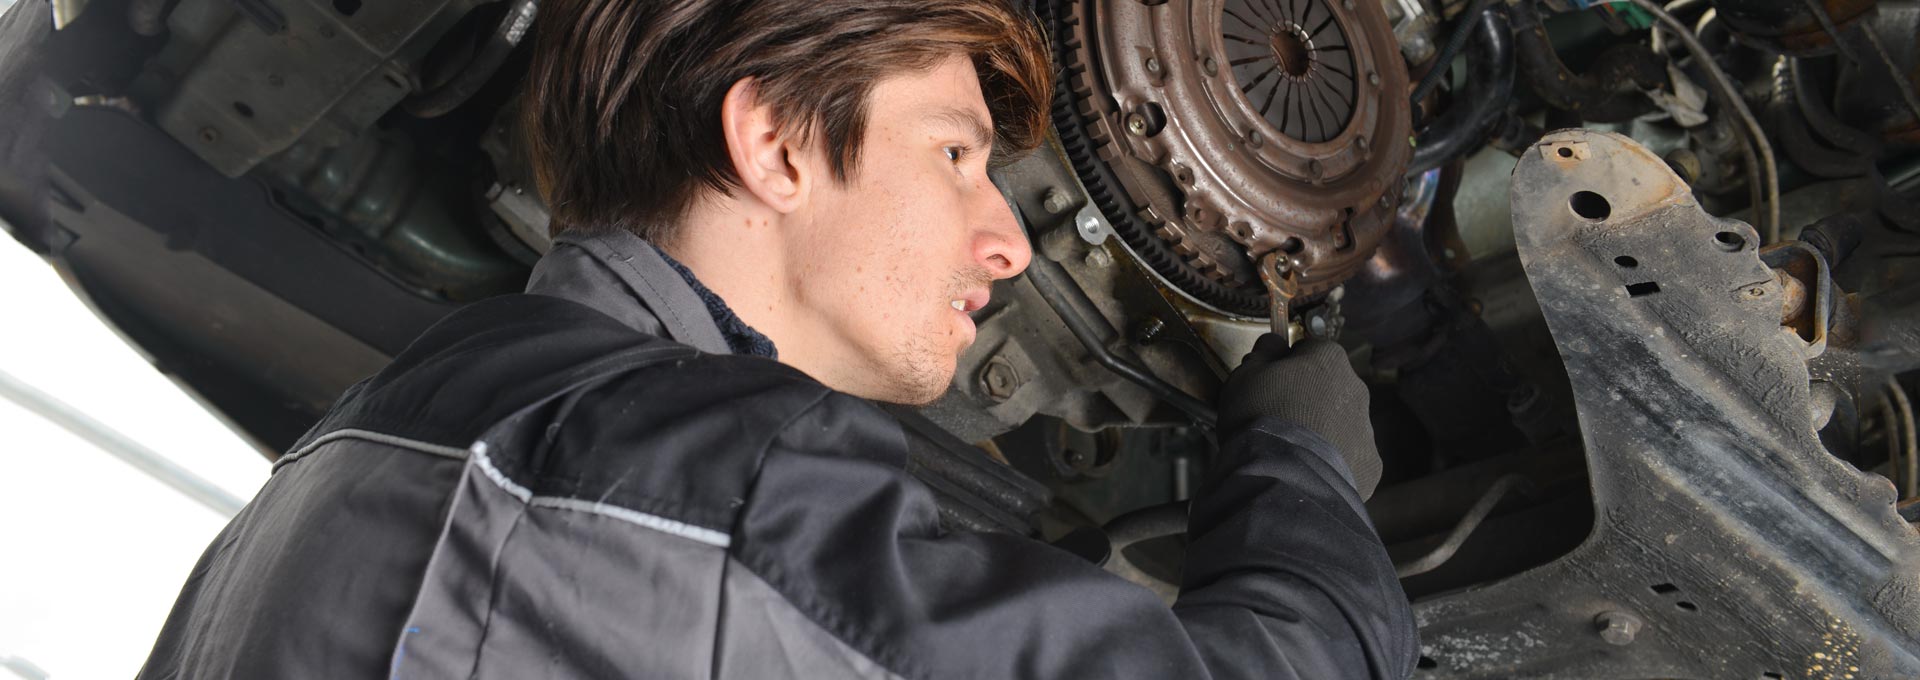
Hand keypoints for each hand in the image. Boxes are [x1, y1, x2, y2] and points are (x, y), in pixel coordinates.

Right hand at [1218, 335, 1383, 498]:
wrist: (1282, 475)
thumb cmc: (1260, 416)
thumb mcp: (1246, 375)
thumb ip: (1263, 352)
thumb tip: (1274, 343)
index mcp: (1328, 358)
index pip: (1309, 349)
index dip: (1287, 365)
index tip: (1270, 382)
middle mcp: (1356, 388)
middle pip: (1330, 386)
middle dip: (1309, 398)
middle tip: (1279, 419)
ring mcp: (1366, 428)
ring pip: (1341, 422)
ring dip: (1322, 430)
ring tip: (1292, 451)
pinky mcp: (1371, 464)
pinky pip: (1350, 457)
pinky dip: (1333, 462)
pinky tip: (1308, 470)